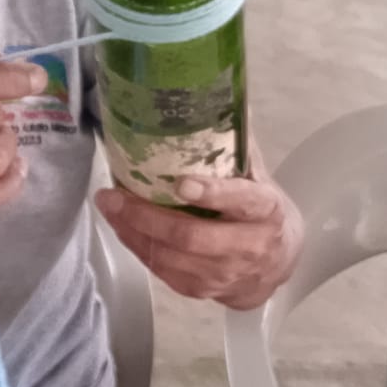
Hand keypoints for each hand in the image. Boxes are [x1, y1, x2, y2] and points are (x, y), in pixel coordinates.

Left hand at [94, 163, 301, 310]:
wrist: (278, 267)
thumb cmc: (261, 212)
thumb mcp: (259, 178)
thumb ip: (236, 146)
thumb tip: (218, 95)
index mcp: (265, 210)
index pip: (242, 201)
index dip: (212, 194)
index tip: (181, 183)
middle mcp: (248, 246)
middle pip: (192, 236)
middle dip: (146, 216)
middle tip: (113, 195)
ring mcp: (223, 274)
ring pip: (170, 256)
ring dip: (132, 231)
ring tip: (108, 205)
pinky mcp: (201, 291)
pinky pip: (161, 270)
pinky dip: (136, 246)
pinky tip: (121, 226)